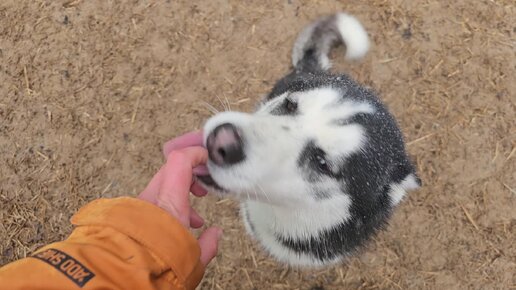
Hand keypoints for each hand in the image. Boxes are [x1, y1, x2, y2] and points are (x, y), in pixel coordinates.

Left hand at [138, 131, 220, 266]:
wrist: (119, 281)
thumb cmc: (158, 268)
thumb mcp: (194, 260)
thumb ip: (208, 244)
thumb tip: (216, 234)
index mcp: (170, 202)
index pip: (180, 160)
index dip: (196, 154)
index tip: (209, 160)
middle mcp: (151, 199)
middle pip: (171, 171)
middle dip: (191, 175)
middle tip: (204, 189)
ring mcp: (138, 207)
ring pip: (162, 187)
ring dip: (180, 194)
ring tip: (195, 217)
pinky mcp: (130, 217)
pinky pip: (152, 202)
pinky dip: (168, 206)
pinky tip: (177, 227)